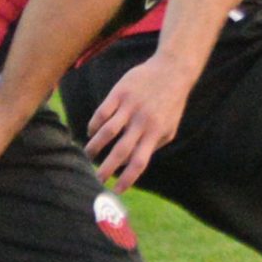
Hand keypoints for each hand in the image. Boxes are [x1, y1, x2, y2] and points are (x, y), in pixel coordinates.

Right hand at [84, 55, 196, 187]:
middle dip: (106, 168)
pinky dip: (94, 125)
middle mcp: (142, 122)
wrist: (173, 70)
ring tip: (87, 155)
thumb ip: (153, 145)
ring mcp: (130, 107)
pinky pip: (102, 112)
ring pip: (107, 131)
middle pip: (120, 151)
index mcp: (155, 133)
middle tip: (95, 180)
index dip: (127, 178)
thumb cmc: (170, 103)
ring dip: (94, 146)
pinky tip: (91, 132)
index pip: (140, 162)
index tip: (116, 191)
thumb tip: (132, 164)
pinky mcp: (120, 93)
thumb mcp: (169, 127)